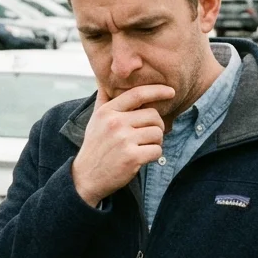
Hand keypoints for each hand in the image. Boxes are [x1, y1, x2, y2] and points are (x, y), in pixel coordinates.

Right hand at [71, 84, 173, 206]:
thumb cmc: (95, 146)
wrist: (86, 177)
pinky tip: (142, 158)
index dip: (157, 91)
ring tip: (143, 147)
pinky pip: (157, 150)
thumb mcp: (95, 120)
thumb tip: (104, 80)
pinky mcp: (132, 157)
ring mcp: (123, 140)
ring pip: (158, 133)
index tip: (171, 92)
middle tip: (149, 135)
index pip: (137, 94)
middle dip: (157, 126)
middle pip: (153, 116)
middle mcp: (115, 123)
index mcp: (107, 112)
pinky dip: (154, 155)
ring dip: (156, 142)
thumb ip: (103, 100)